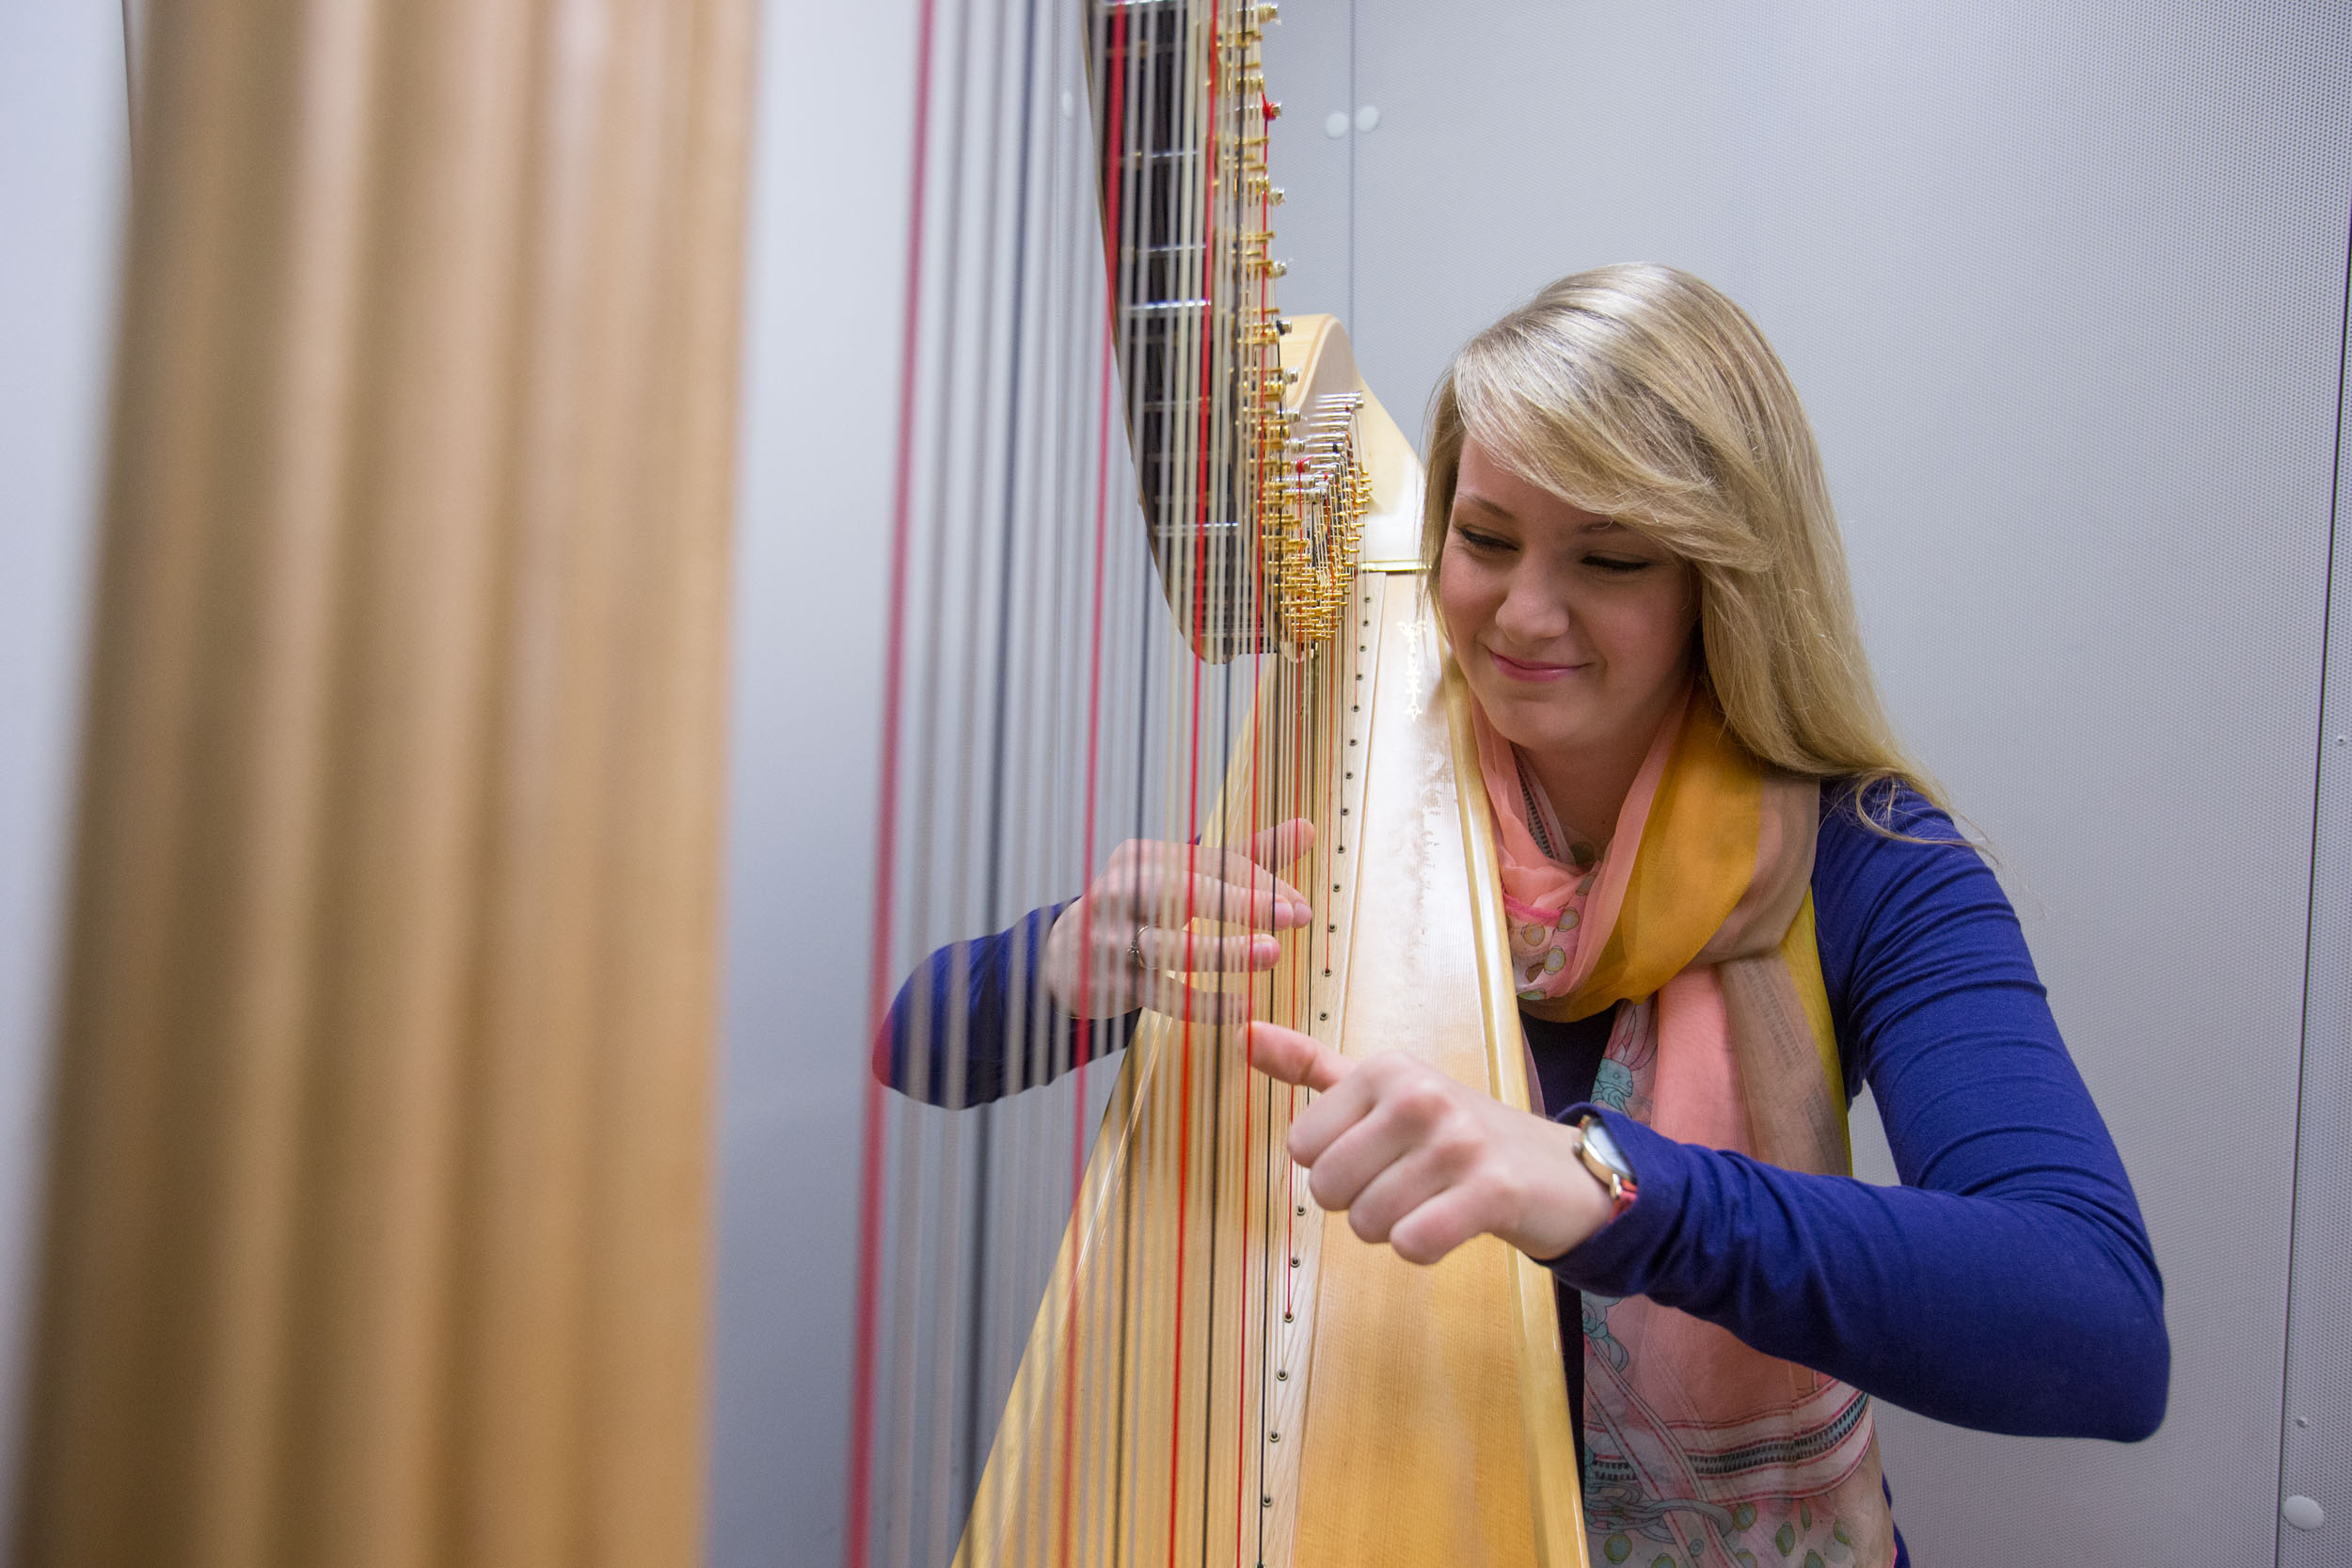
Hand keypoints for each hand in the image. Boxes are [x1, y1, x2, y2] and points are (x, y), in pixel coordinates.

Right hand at [1044, 820, 1314, 1024]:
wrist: (1065, 958)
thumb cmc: (1142, 911)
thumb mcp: (1186, 879)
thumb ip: (1247, 857)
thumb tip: (1308, 827)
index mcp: (1143, 857)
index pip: (1210, 864)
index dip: (1259, 883)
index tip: (1301, 906)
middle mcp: (1121, 891)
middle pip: (1186, 891)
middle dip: (1243, 903)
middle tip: (1295, 917)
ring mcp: (1111, 938)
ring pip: (1172, 945)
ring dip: (1225, 951)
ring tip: (1272, 954)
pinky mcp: (1110, 983)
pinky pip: (1163, 995)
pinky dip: (1205, 1004)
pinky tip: (1242, 1008)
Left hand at [1246, 1021, 1613, 1265]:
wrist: (1554, 1169)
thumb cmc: (1452, 1132)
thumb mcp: (1382, 1089)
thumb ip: (1311, 1066)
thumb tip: (1245, 1034)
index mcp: (1384, 1069)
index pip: (1300, 1147)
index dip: (1332, 1166)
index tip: (1377, 1154)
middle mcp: (1418, 1095)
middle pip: (1326, 1188)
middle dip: (1357, 1203)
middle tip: (1406, 1184)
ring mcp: (1457, 1141)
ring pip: (1366, 1222)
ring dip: (1393, 1228)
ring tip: (1431, 1200)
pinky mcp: (1491, 1190)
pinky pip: (1413, 1243)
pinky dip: (1424, 1247)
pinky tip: (1451, 1223)